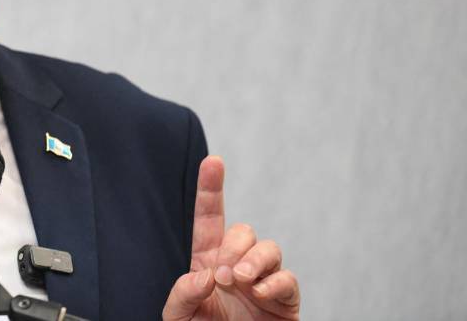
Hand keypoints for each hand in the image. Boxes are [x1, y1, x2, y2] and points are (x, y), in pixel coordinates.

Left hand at [162, 156, 299, 320]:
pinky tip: (260, 293)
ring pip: (269, 248)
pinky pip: (288, 279)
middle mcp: (237, 267)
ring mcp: (263, 282)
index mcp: (208, 263)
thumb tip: (206, 275)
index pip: (210, 219)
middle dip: (234, 247)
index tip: (213, 161)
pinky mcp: (284, 302)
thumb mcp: (178, 317)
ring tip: (241, 280)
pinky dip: (275, 283)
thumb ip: (183, 294)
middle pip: (243, 232)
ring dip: (255, 260)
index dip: (211, 189)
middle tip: (224, 275)